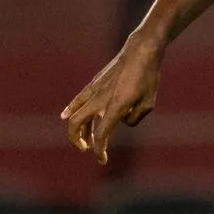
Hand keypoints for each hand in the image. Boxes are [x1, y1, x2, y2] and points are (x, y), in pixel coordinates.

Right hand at [60, 42, 161, 164]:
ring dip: (77, 129)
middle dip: (78, 140)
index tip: (102, 160)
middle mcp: (101, 99)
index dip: (99, 150)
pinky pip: (78, 100)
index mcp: (116, 106)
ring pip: (76, 113)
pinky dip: (71, 110)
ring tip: (84, 140)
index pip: (102, 134)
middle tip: (87, 149)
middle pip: (78, 123)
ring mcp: (95, 90)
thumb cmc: (148, 77)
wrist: (140, 52)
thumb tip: (120, 121)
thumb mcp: (148, 103)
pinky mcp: (94, 84)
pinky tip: (65, 116)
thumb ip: (134, 118)